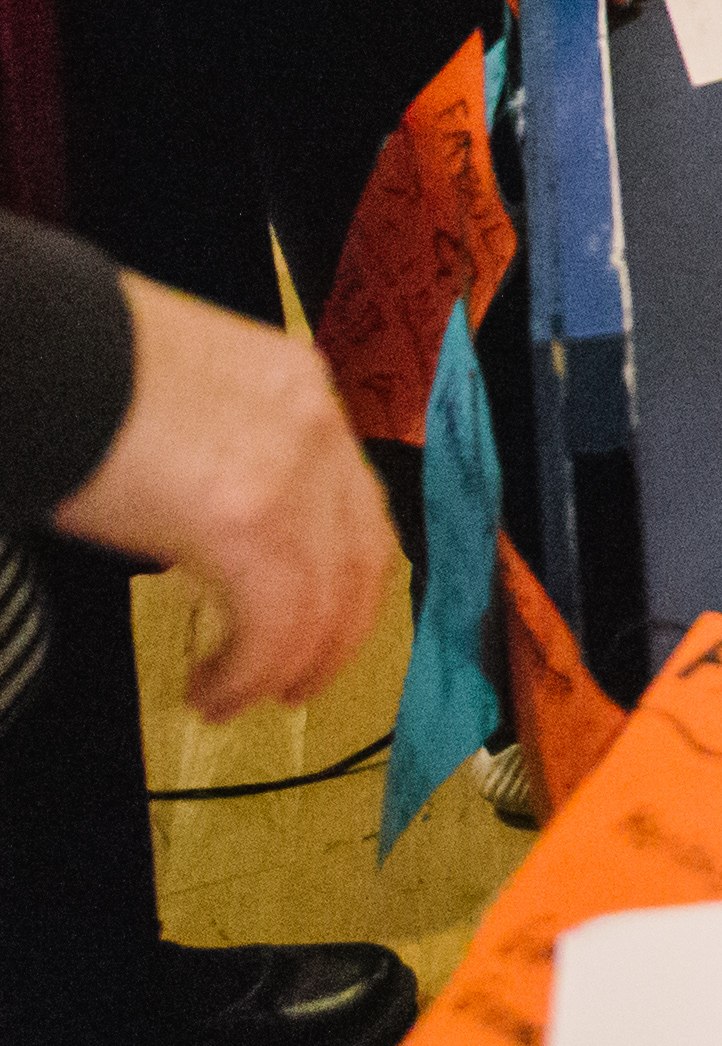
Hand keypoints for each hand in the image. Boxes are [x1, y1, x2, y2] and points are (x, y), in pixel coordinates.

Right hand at [49, 273, 400, 717]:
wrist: (37, 348)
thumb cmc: (76, 367)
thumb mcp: (171, 394)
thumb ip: (213, 447)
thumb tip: (200, 520)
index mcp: (294, 384)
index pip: (354, 492)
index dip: (345, 567)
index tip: (325, 612)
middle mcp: (312, 423)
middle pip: (361, 551)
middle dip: (336, 630)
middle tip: (299, 678)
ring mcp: (290, 470)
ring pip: (325, 598)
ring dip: (288, 664)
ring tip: (241, 698)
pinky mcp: (248, 518)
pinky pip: (275, 621)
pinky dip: (250, 671)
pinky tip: (214, 690)